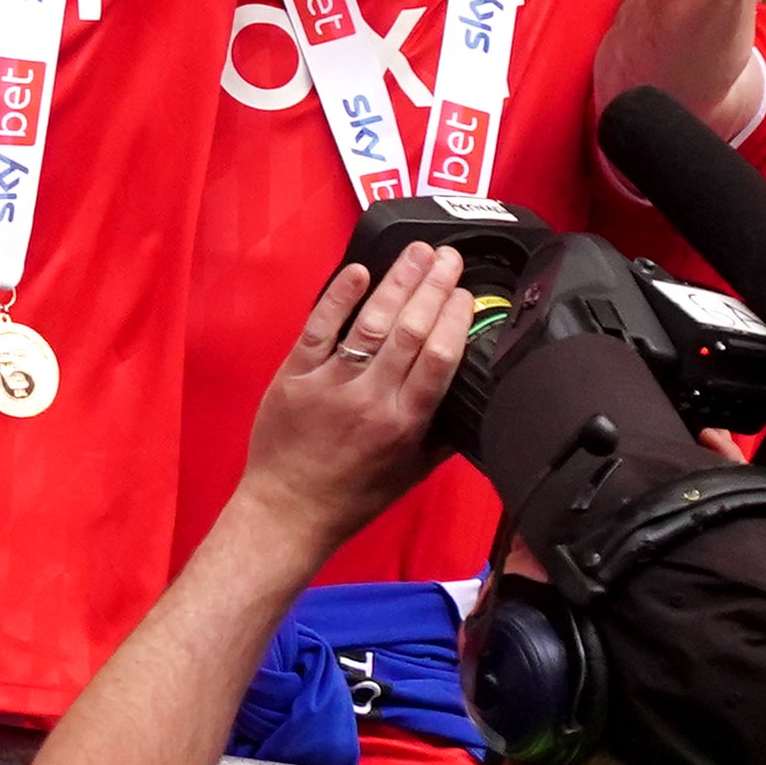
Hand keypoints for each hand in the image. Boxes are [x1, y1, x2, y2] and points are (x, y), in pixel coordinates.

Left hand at [241, 242, 474, 543]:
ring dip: (397, 283)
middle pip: (410, 331)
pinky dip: (339, 297)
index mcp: (404, 423)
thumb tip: (477, 400)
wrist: (288, 511)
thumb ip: (445, 435)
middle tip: (449, 257)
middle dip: (434, 287)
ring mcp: (330, 383)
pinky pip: (319, 327)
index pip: (440, 358)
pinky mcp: (295, 374)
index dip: (456, 318)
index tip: (467, 292)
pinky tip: (359, 272)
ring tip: (417, 253)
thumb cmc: (352, 496)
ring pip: (370, 323)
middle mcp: (370, 399)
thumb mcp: (412, 473)